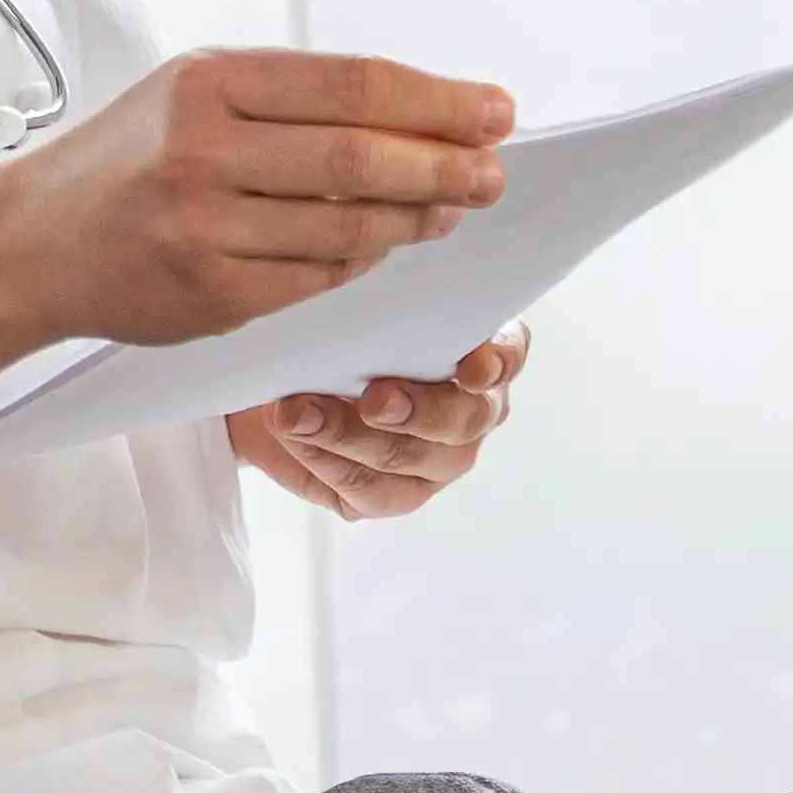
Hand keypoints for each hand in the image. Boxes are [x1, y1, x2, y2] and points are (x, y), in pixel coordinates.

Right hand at [0, 50, 512, 347]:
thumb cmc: (128, 158)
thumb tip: (416, 108)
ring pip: (347, 226)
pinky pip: (316, 279)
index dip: (437, 100)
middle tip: (493, 175)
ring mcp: (203, 227)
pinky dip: (362, 261)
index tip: (496, 112)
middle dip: (444, 166)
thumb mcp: (191, 92)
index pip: (352, 84)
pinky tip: (385, 245)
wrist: (29, 243)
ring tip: (451, 210)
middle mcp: (202, 149)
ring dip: (415, 219)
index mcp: (208, 80)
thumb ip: (288, 96)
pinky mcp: (210, 294)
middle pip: (359, 157)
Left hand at [237, 328, 527, 521]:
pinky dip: (325, 461)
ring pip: (409, 458)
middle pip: (463, 419)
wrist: (284, 380)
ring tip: (296, 413)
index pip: (508, 354)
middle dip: (416, 410)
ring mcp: (438, 460)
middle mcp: (472, 410)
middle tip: (373, 399)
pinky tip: (294, 437)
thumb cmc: (339, 331)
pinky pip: (369, 491)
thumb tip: (369, 298)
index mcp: (481, 353)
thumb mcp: (357, 303)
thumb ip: (381, 304)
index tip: (472, 368)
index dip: (496, 362)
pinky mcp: (395, 495)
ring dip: (348, 436)